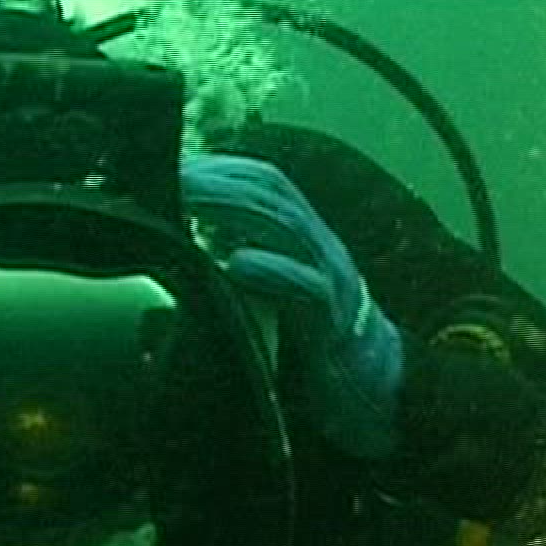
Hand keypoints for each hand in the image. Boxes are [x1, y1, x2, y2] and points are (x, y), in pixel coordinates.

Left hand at [180, 155, 403, 457]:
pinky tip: (238, 263)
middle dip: (218, 179)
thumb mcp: (275, 286)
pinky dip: (273, 271)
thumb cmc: (311, 333)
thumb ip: (240, 260)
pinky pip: (306, 289)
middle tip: (171, 177)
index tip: (174, 164)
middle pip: (270, 193)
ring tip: (191, 200)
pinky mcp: (334, 319)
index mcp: (302, 234)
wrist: (373, 381)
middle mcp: (318, 245)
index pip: (263, 181)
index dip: (220, 166)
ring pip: (286, 228)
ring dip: (234, 209)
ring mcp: (330, 277)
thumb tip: (181, 244)